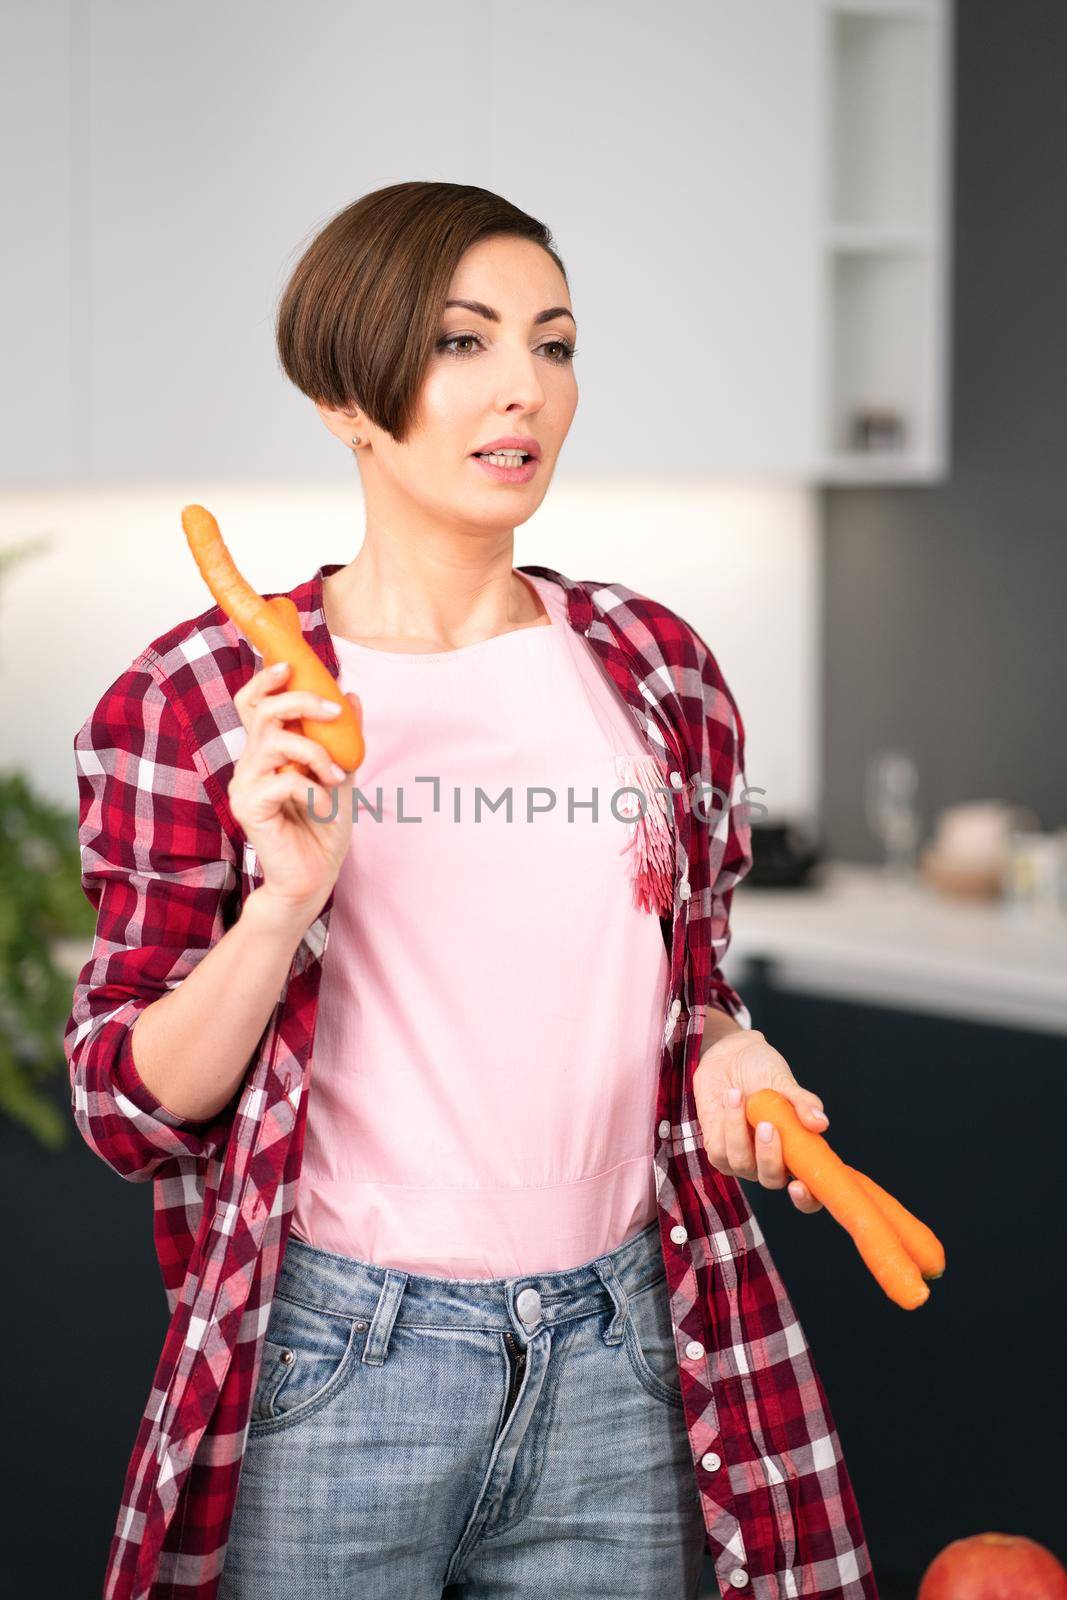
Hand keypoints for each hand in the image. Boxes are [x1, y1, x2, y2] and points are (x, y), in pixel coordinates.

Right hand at [228, 659, 360, 930]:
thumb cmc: (324, 828)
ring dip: (314, 752)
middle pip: (263, 710)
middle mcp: (250, 763)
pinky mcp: (249, 808)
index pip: (253, 703)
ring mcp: (245, 785)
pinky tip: (323, 807)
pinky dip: (312, 789)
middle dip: (301, 701)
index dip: (266, 679)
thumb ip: (343, 738)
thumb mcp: (342, 774)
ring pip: (274, 741)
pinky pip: (282, 780)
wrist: (315, 876)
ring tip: (334, 776)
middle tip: (335, 711)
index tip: (291, 665)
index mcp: (267, 751)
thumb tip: (353, 696)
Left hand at [693, 1028, 828, 1212]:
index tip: (800, 1187)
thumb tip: (820, 1124)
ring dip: (739, 1129)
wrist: (730, 1054)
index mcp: (796, 1152)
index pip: (809, 1193)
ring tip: (739, 1095)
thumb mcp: (785, 1082)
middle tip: (768, 1125)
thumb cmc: (763, 1071)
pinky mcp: (716, 1150)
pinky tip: (730, 1098)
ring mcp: (742, 1159)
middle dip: (769, 1156)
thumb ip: (803, 1104)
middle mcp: (770, 1162)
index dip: (807, 1200)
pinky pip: (719, 1150)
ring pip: (741, 1164)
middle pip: (772, 1180)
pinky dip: (725, 1122)